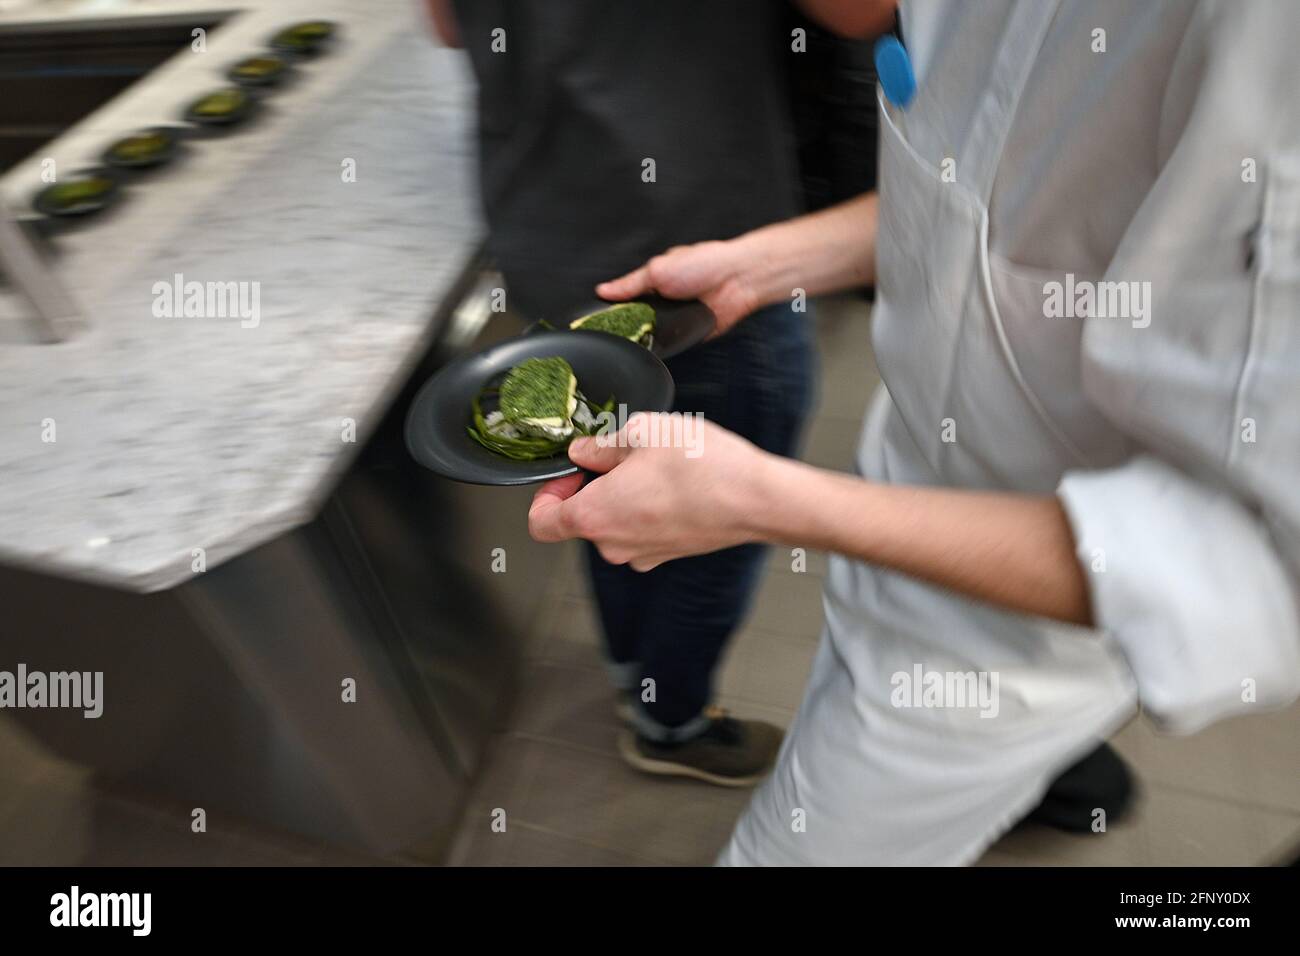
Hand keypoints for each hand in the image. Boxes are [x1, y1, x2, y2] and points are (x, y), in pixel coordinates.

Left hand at [528, 414, 772, 569]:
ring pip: (615, 524)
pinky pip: (642, 531)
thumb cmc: (702, 468)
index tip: (569, 472)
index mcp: (594, 516)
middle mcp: (613, 545)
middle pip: (581, 520)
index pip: (541, 523)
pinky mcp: (668, 554)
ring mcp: (642, 554)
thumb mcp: (643, 432)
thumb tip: (583, 451)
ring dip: (624, 496)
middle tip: (621, 455)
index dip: (547, 494)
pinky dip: (648, 509)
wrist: (755, 500)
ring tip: (654, 466)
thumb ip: (602, 444)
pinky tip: (674, 484)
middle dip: (593, 486)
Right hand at [595, 240, 760, 338]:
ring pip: (654, 334)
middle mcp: (666, 300)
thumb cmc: (703, 264)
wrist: (737, 280)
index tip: (597, 321)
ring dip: (648, 337)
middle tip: (616, 334)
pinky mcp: (691, 334)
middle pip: (638, 319)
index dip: (613, 309)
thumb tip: (603, 290)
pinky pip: (674, 345)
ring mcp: (678, 318)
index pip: (627, 298)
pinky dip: (668, 346)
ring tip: (636, 342)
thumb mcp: (657, 270)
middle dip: (630, 326)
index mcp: (656, 281)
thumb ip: (630, 284)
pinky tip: (658, 347)